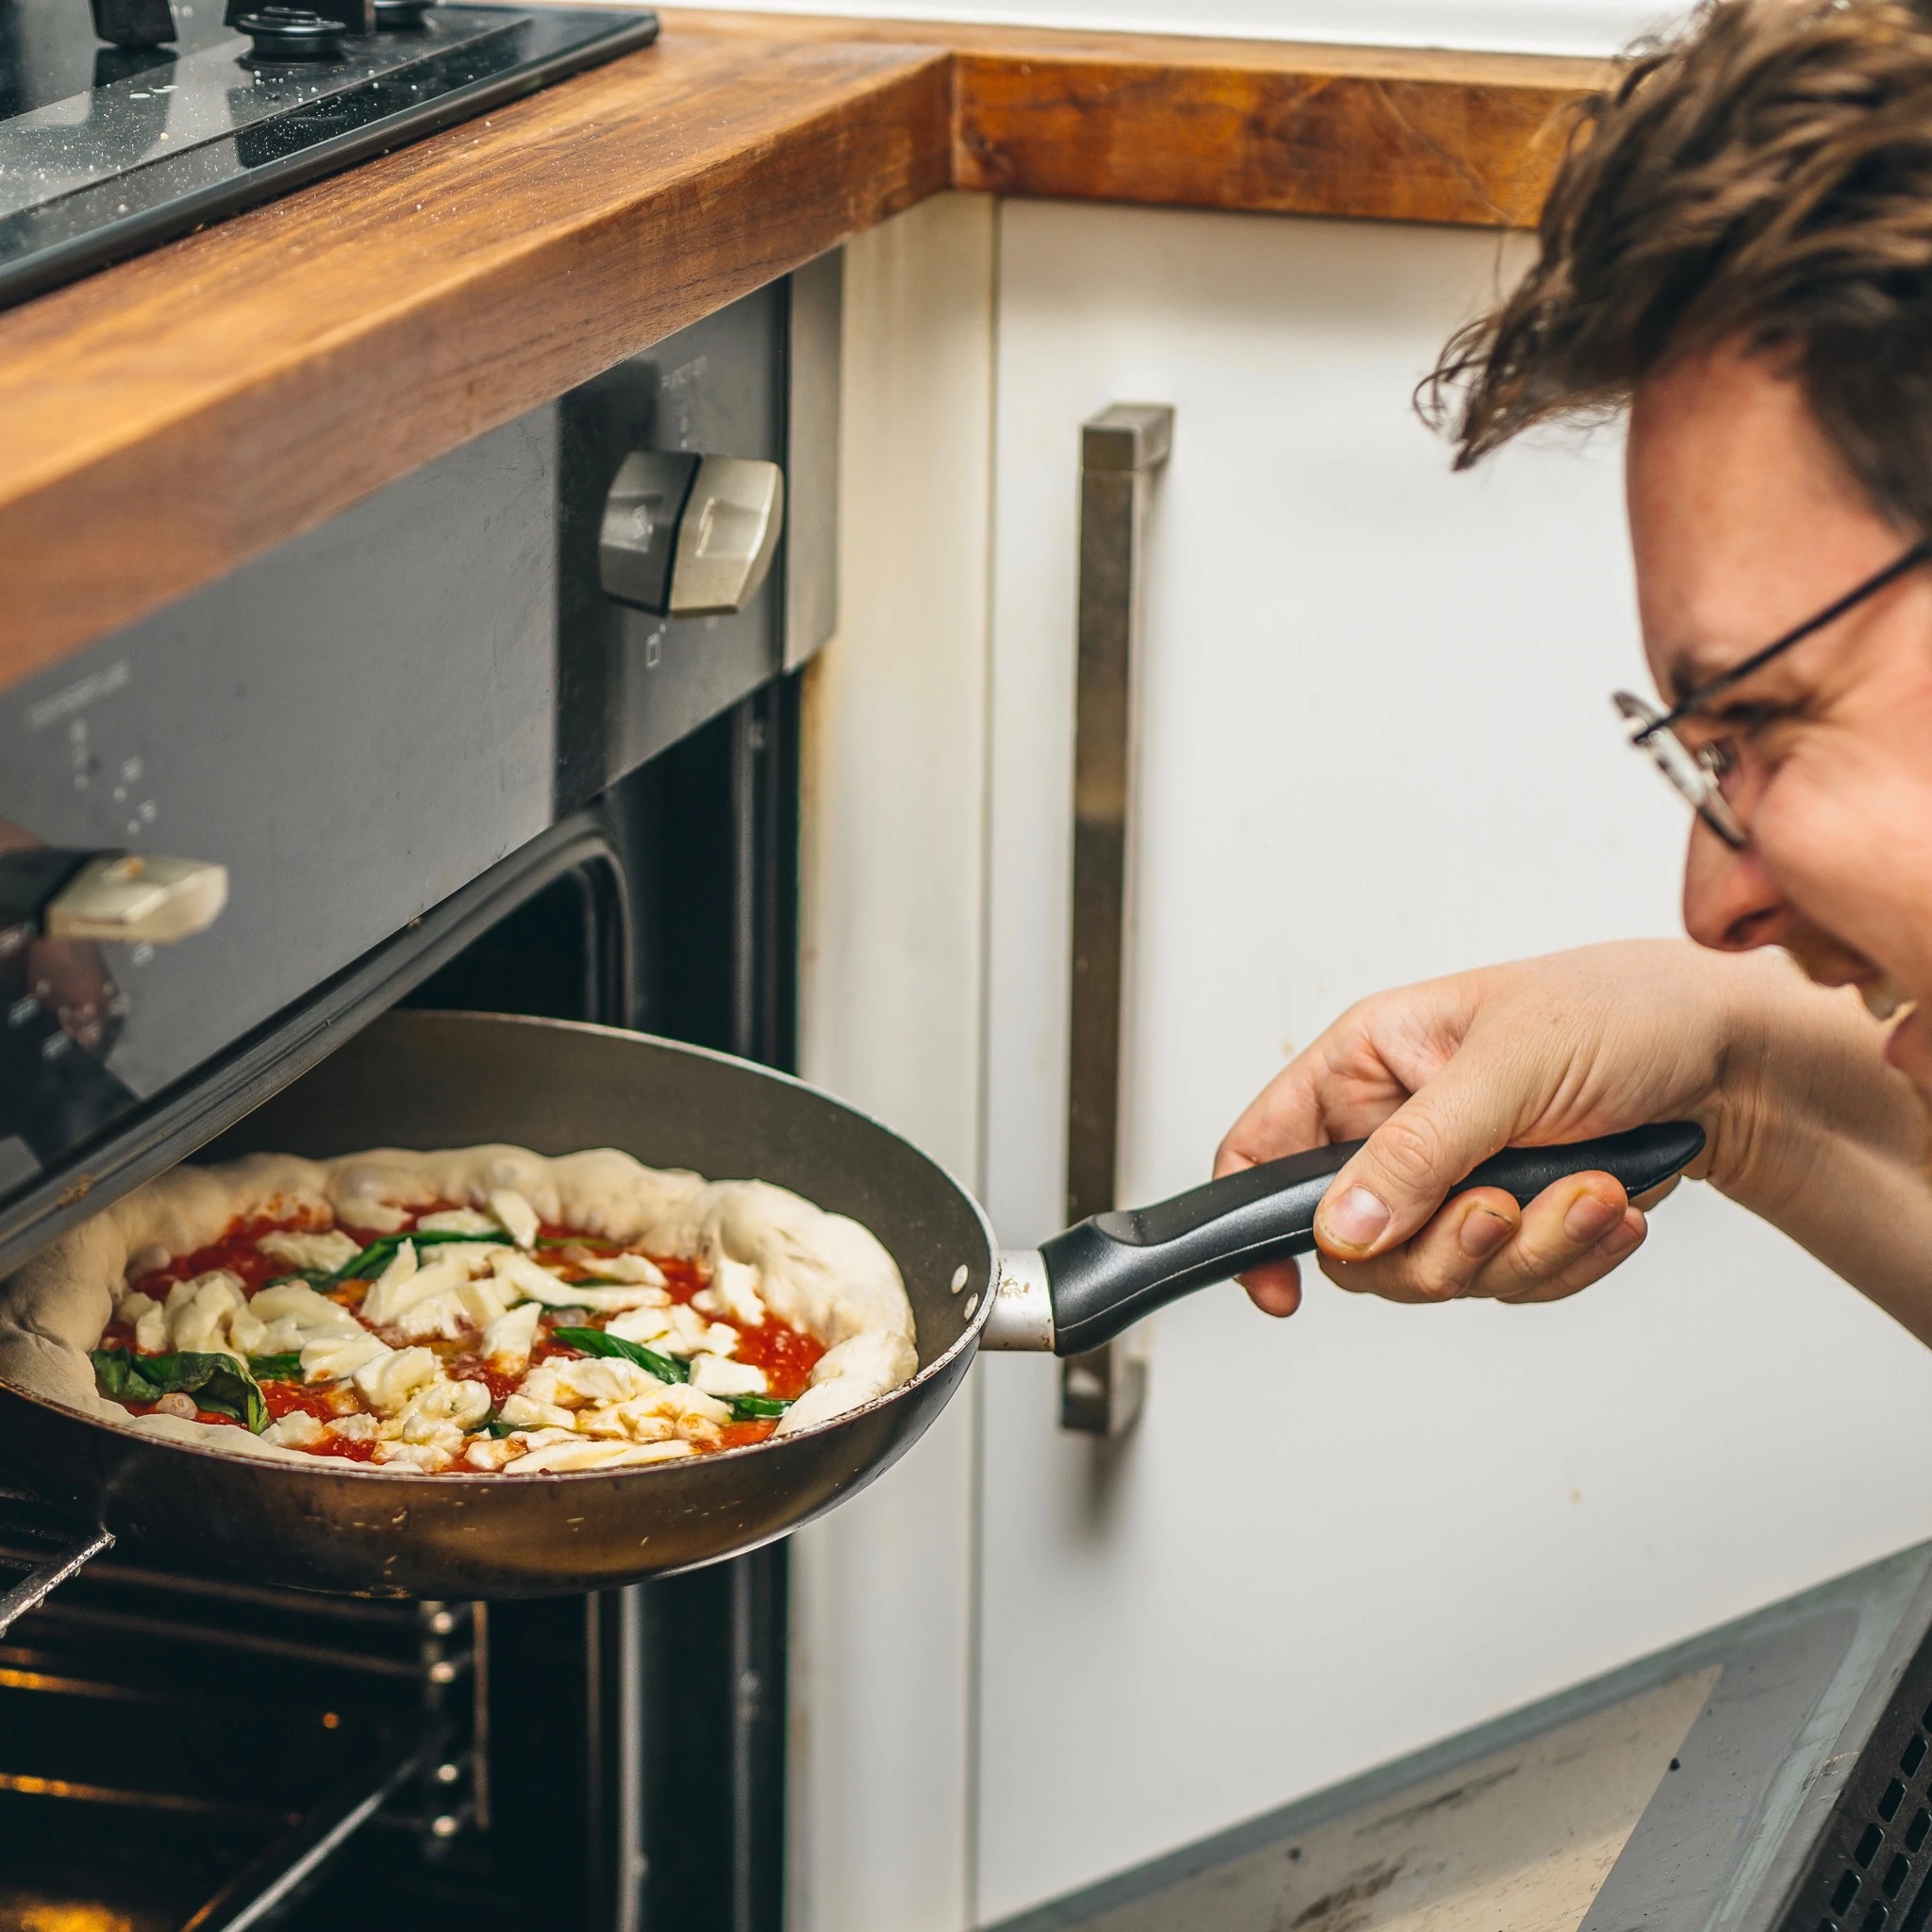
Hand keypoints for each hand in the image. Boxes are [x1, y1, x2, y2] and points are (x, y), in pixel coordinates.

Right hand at [1213, 940, 1783, 1315]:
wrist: (1734, 1058)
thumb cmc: (1623, 1012)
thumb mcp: (1510, 1067)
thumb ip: (1417, 1151)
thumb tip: (1339, 1229)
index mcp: (1367, 1063)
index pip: (1264, 1148)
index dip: (1252, 1219)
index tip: (1281, 1288)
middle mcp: (1396, 1127)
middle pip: (1356, 1243)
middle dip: (1444, 1244)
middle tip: (1503, 1208)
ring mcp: (1454, 1182)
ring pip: (1441, 1273)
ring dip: (1529, 1249)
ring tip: (1591, 1193)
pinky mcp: (1513, 1222)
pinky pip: (1510, 1283)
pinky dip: (1568, 1257)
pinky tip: (1611, 1208)